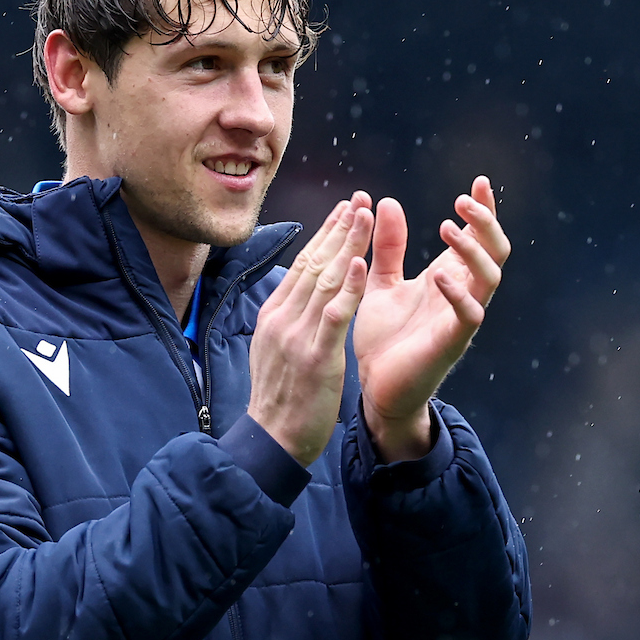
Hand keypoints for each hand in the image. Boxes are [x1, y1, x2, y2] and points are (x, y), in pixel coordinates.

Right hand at [247, 192, 373, 466]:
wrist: (272, 440)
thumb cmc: (281, 400)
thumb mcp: (275, 350)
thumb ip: (288, 321)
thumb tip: (298, 295)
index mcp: (274, 315)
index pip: (302, 265)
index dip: (325, 235)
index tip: (345, 210)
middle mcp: (282, 318)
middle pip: (314, 263)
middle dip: (339, 229)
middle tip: (361, 199)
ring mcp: (297, 336)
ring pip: (324, 280)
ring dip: (348, 245)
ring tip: (367, 216)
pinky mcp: (314, 357)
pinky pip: (332, 315)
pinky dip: (346, 287)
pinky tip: (359, 264)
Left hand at [354, 176, 509, 462]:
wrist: (374, 387)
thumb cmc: (383, 338)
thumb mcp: (381, 282)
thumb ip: (388, 246)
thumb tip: (385, 201)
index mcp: (448, 278)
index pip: (477, 238)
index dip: (484, 210)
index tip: (481, 181)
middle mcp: (461, 295)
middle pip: (495, 252)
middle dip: (486, 223)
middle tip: (463, 200)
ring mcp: (459, 319)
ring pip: (489, 279)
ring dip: (473, 251)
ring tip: (448, 229)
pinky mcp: (450, 344)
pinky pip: (469, 316)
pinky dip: (458, 294)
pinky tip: (439, 276)